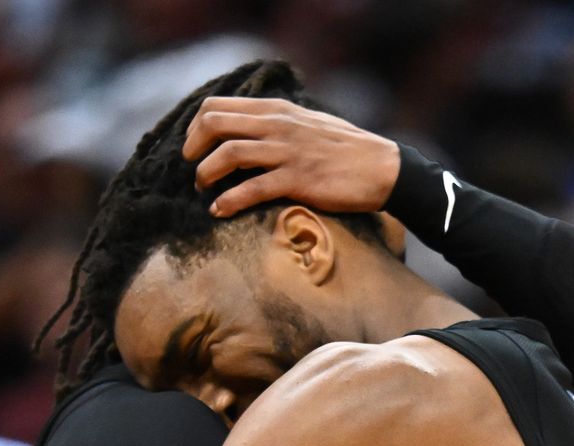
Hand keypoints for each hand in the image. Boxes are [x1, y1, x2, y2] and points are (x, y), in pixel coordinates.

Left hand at [184, 96, 399, 217]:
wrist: (382, 168)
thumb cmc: (344, 149)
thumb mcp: (306, 123)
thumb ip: (275, 123)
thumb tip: (245, 132)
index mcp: (276, 110)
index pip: (217, 106)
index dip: (195, 127)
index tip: (193, 148)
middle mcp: (277, 125)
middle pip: (214, 124)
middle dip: (193, 148)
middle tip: (191, 168)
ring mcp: (287, 152)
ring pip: (228, 154)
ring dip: (206, 174)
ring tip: (203, 189)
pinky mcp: (297, 180)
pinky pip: (251, 189)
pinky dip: (229, 201)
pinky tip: (219, 211)